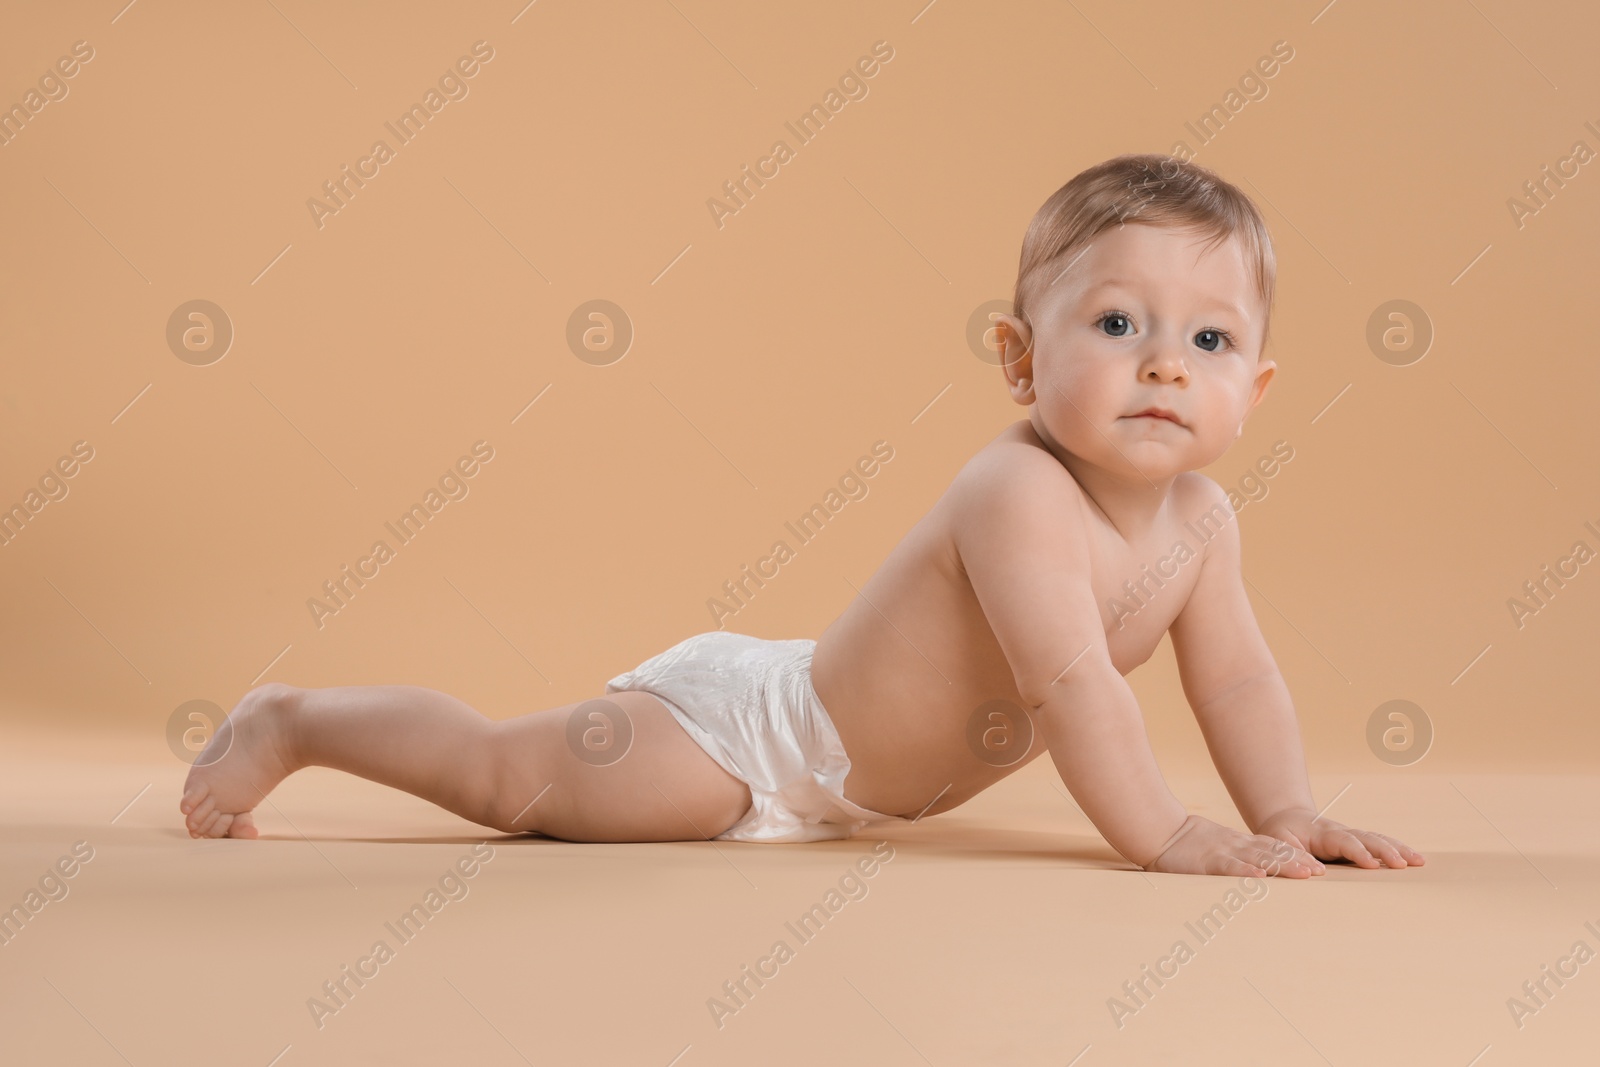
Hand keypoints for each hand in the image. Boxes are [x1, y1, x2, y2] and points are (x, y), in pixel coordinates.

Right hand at [1142, 814, 1324, 877]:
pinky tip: (1262, 879)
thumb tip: (1250, 872)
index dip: (1294, 855)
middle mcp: (1235, 846)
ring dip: (1283, 866)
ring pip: (1258, 859)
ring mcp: (1222, 853)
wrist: (1157, 831)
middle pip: (1272, 853)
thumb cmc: (1181, 846)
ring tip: (1305, 874)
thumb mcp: (1211, 849)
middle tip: (1321, 871)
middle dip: (1298, 861)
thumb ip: (1229, 859)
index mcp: (1236, 844)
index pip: (1271, 848)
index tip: (1315, 865)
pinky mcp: (1207, 862)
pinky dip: (1246, 873)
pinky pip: (1230, 868)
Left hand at [1255, 809, 1424, 869]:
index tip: (1371, 865)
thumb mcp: (1277, 842)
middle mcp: (1342, 832)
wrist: (1287, 819)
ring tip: (1419, 861)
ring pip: (1378, 839)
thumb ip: (1291, 854)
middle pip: (1367, 838)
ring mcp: (1352, 837)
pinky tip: (1415, 860)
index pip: (1344, 841)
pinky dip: (1398, 850)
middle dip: (1385, 850)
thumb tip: (1314, 871)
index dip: (1357, 852)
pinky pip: (1380, 844)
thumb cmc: (1281, 834)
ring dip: (1398, 849)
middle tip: (1402, 864)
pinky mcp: (1358, 844)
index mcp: (1323, 833)